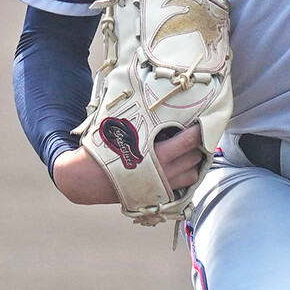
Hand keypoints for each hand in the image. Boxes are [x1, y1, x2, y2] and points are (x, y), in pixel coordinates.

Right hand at [52, 123, 205, 204]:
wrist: (86, 180)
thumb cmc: (102, 150)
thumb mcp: (120, 128)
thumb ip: (139, 116)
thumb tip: (147, 94)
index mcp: (156, 155)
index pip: (189, 141)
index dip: (200, 130)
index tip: (204, 120)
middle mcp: (163, 172)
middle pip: (195, 157)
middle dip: (198, 145)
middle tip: (196, 132)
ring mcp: (162, 186)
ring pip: (193, 174)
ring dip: (194, 162)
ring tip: (190, 150)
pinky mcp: (158, 196)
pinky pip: (183, 187)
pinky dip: (186, 176)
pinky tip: (180, 165)